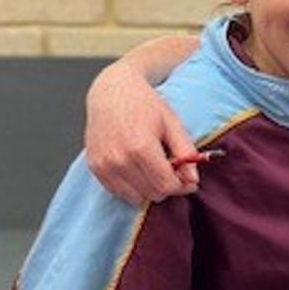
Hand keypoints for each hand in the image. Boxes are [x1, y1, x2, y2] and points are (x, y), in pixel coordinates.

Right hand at [86, 62, 197, 202]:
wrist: (111, 91)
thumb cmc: (144, 104)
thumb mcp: (172, 124)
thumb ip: (185, 153)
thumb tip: (193, 180)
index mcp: (141, 148)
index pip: (166, 186)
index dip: (182, 186)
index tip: (189, 181)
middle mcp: (119, 160)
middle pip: (153, 194)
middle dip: (168, 187)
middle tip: (173, 173)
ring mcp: (104, 166)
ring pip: (136, 198)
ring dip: (150, 189)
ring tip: (154, 169)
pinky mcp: (95, 168)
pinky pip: (119, 192)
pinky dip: (133, 188)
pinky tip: (138, 169)